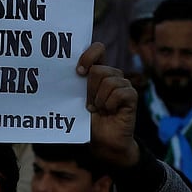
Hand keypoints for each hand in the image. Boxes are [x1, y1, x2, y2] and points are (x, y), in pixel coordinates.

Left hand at [78, 43, 139, 168]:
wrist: (102, 142)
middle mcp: (112, 75)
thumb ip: (73, 85)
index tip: (79, 72)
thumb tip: (60, 71)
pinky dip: (110, 104)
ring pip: (109, 81)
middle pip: (98, 70)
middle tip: (90, 104)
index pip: (98, 49)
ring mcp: (123, 85)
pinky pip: (119, 93)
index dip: (89, 55)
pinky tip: (110, 112)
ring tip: (99, 109)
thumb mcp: (76, 100)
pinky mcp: (131, 96)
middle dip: (90, 90)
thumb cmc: (88, 121)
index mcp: (98, 72)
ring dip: (99, 100)